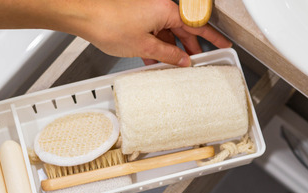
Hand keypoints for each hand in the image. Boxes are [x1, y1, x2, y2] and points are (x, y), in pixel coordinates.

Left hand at [72, 0, 230, 65]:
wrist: (83, 15)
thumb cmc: (109, 23)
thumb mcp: (145, 47)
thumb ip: (168, 55)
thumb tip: (182, 60)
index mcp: (167, 11)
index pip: (197, 26)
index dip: (213, 37)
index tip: (224, 44)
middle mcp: (159, 8)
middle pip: (183, 30)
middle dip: (189, 48)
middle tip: (196, 64)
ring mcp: (147, 12)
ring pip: (167, 34)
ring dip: (170, 50)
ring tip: (171, 68)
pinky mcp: (137, 17)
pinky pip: (154, 33)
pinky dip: (156, 47)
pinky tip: (153, 61)